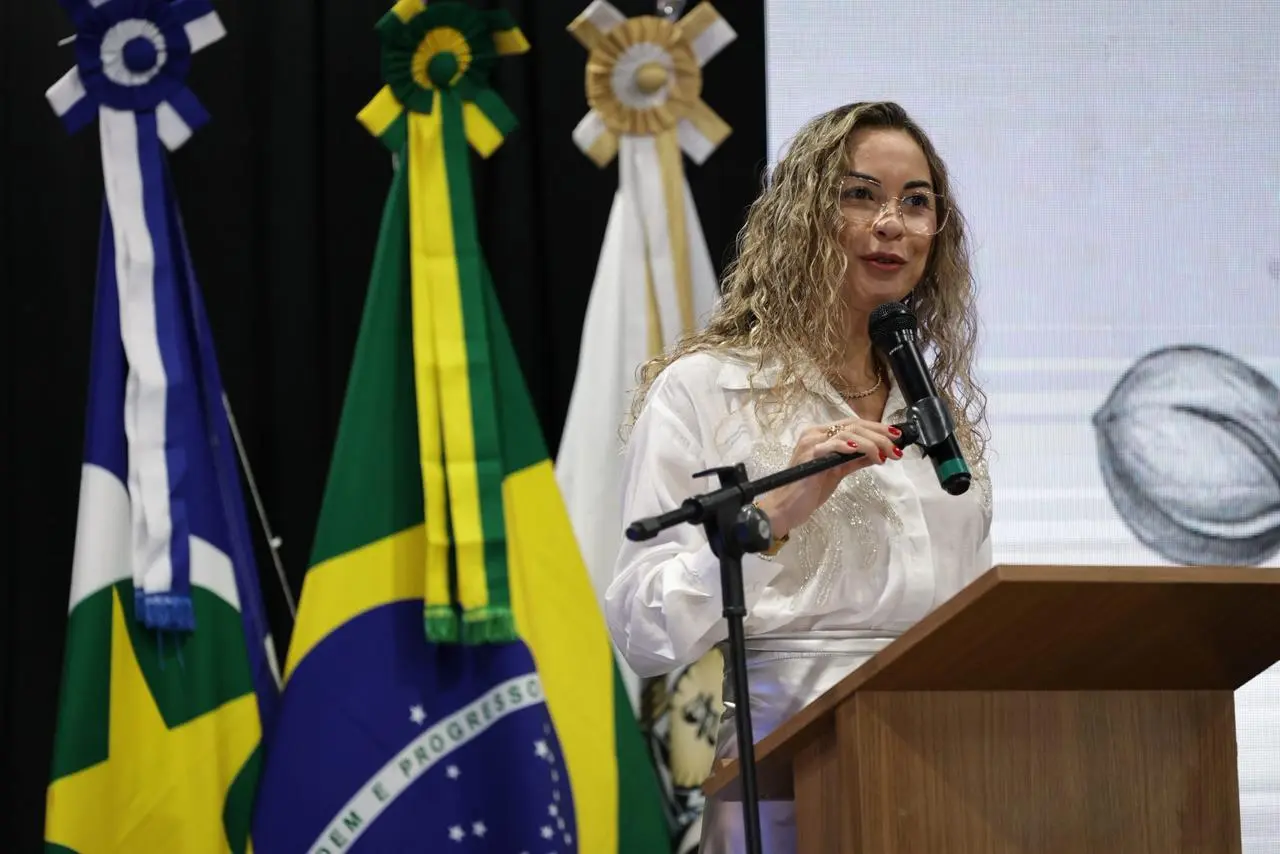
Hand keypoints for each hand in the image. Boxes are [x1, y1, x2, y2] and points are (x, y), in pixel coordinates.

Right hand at [755, 418, 903, 538]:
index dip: (877, 428)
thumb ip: (855, 460)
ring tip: (885, 456)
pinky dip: (851, 447)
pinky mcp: (810, 454)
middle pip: (854, 426)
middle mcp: (815, 433)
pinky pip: (834, 444)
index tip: (897, 436)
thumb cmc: (809, 490)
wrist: (788, 507)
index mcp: (821, 434)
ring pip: (848, 433)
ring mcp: (811, 442)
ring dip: (872, 443)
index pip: (854, 424)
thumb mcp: (838, 471)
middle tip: (897, 448)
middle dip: (880, 435)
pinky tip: (866, 454)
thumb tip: (879, 453)